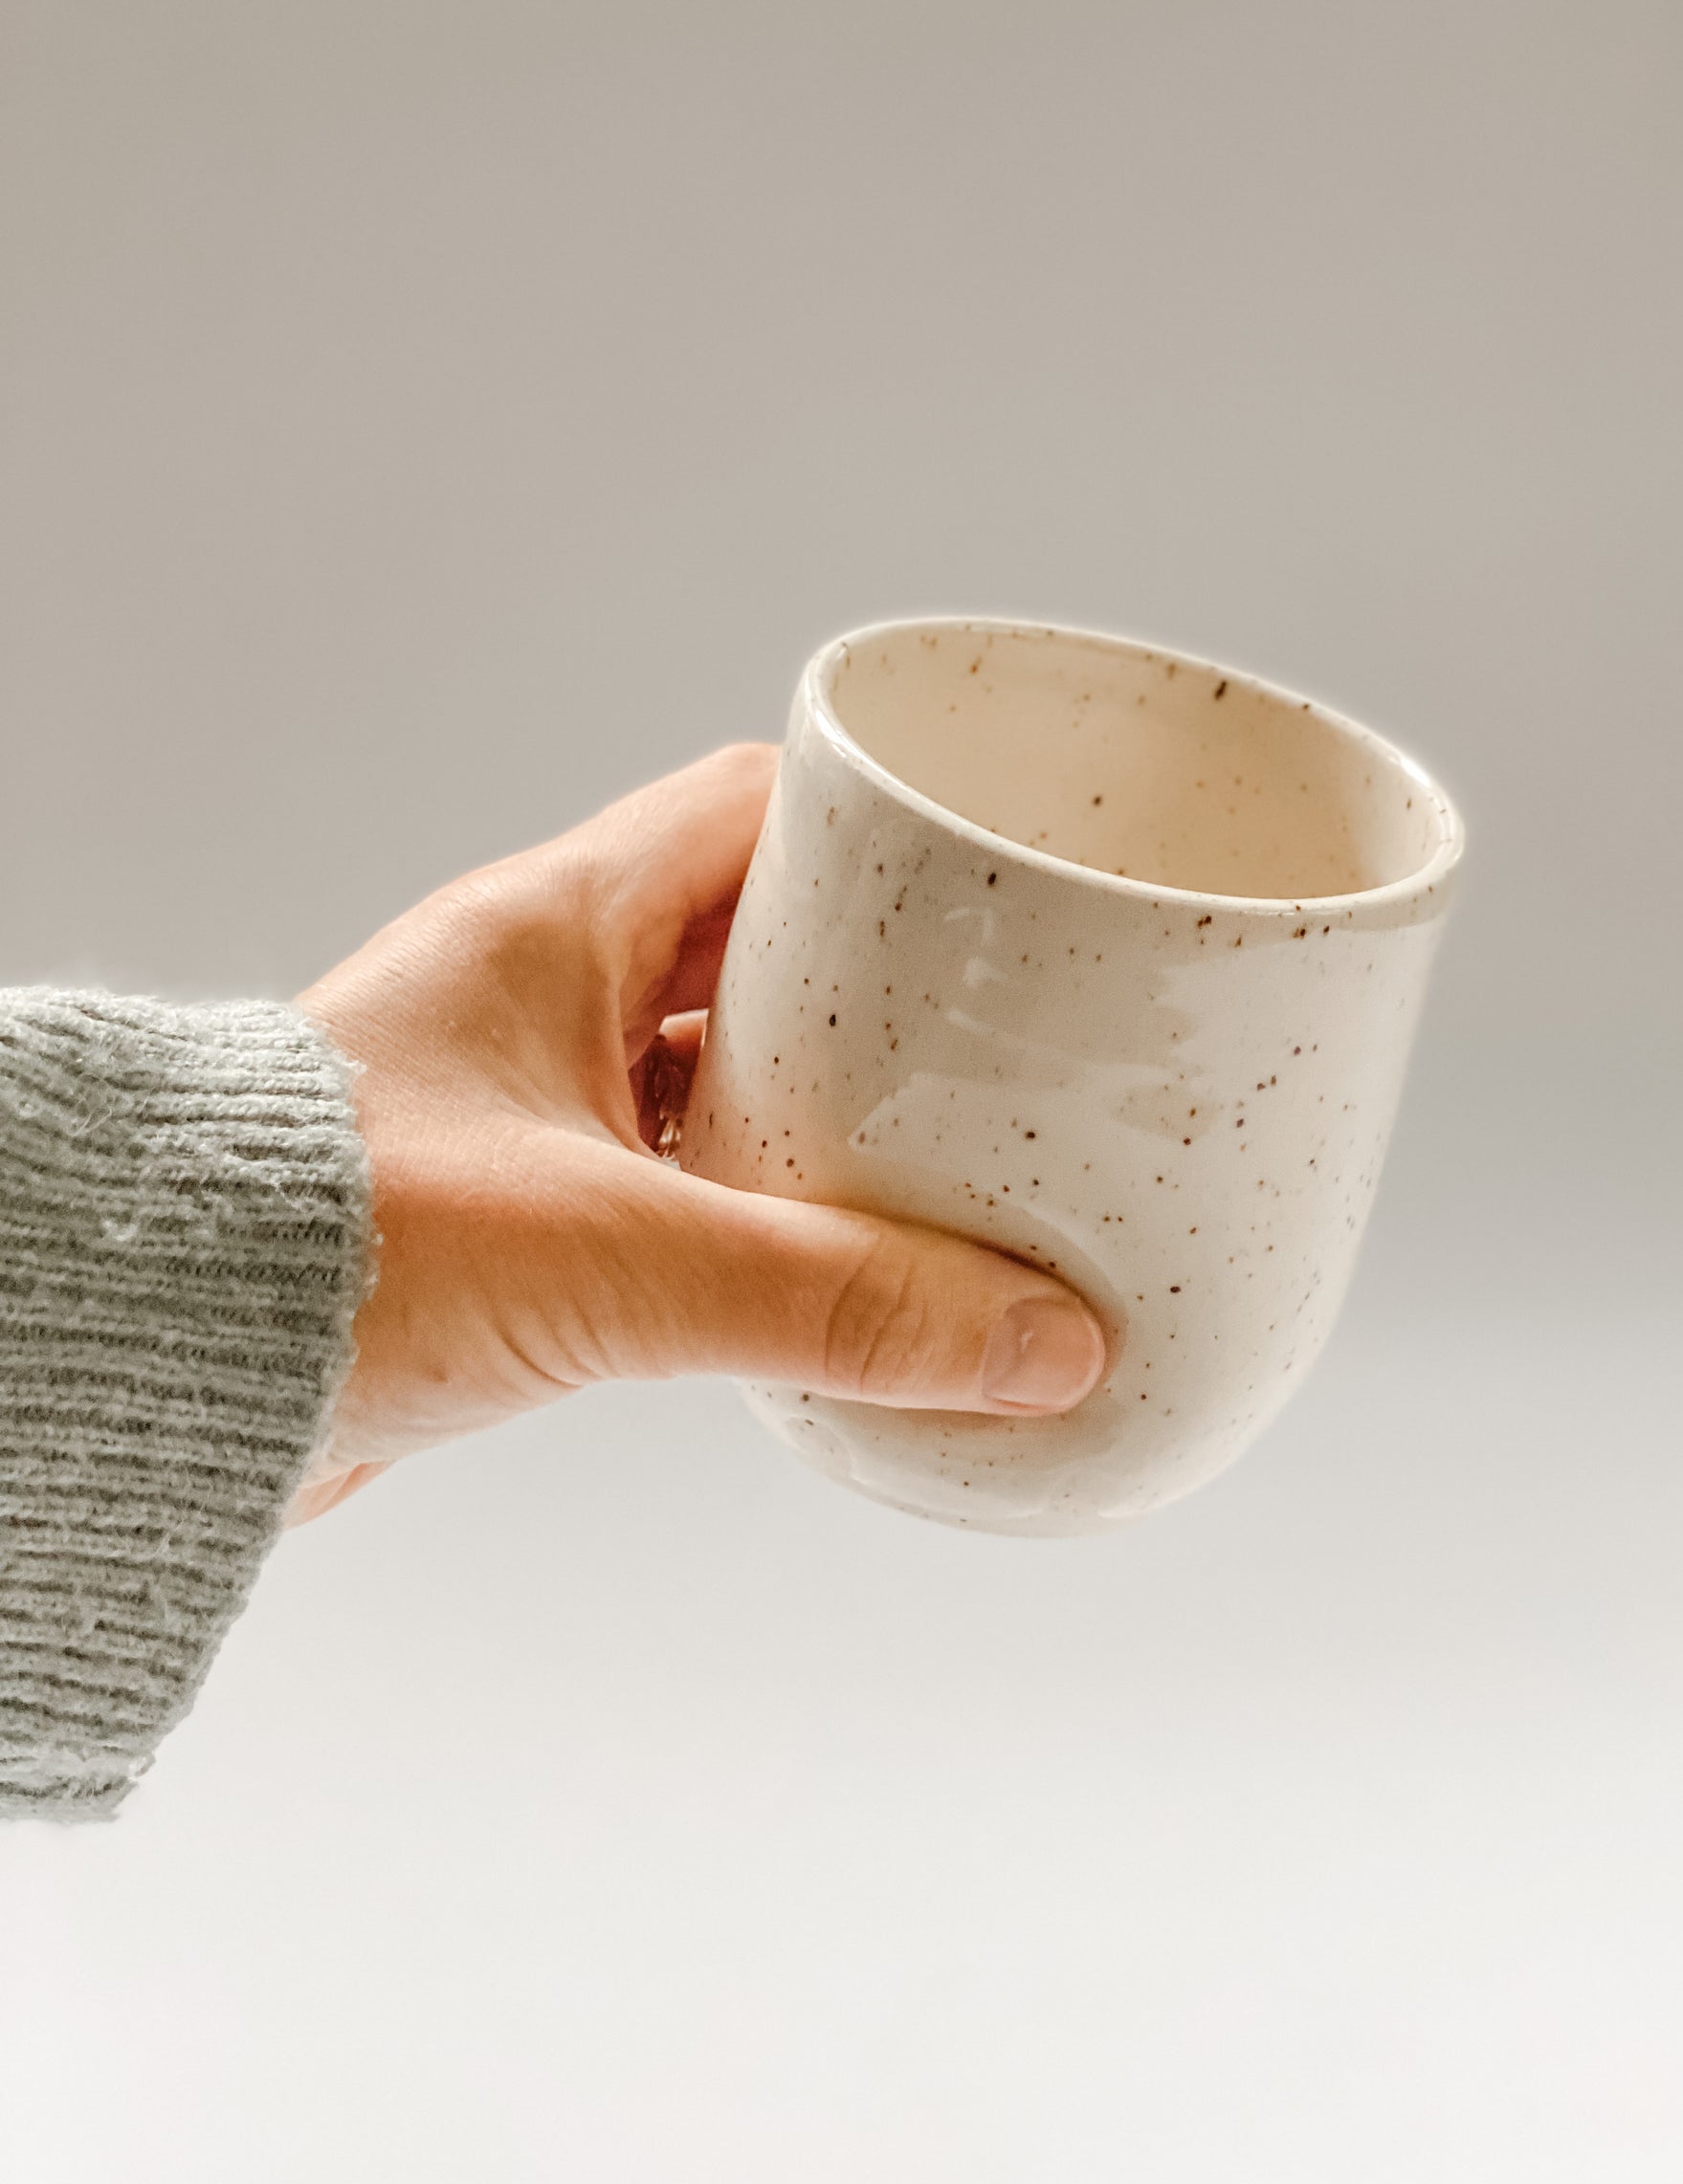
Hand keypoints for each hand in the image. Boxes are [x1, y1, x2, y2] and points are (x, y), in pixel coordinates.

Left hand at [291, 745, 1106, 1518]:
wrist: (145, 1371)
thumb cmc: (312, 1247)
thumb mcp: (614, 1261)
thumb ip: (834, 1300)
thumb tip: (1035, 1342)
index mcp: (557, 924)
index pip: (759, 812)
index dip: (887, 838)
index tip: (996, 892)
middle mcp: (539, 994)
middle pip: (759, 950)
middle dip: (884, 1003)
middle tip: (1001, 1056)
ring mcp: (522, 1101)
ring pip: (717, 1073)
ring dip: (820, 1119)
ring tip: (942, 1170)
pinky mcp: (509, 1211)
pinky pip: (670, 1179)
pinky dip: (753, 1212)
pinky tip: (823, 1269)